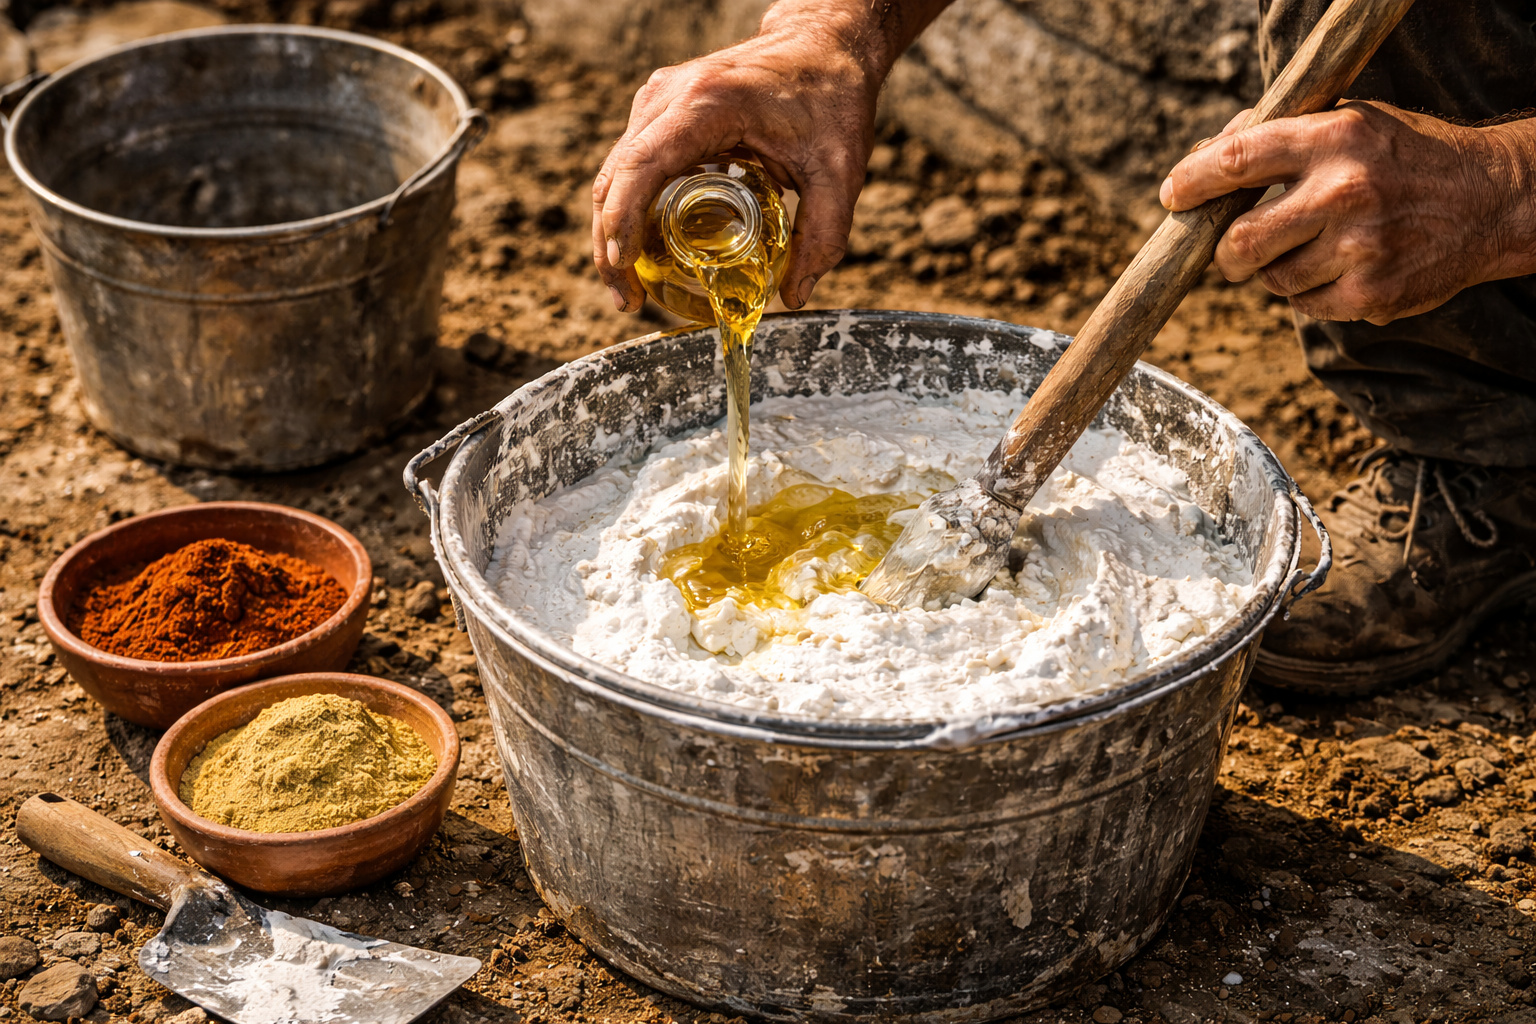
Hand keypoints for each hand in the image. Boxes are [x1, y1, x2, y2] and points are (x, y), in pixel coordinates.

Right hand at [592, 8, 885, 312]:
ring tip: (634, 286)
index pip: (643, 165)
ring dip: (614, 229)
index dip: (622, 221)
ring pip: (616, 172)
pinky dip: (630, 207)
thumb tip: (794, 296)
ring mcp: (661, 100)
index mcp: (708, 104)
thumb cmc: (832, 98)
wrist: (825, 42)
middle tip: (629, 299)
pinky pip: (632, 164)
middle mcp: (671, 96)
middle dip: (610, 243)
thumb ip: (824, 235)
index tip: (623, 268)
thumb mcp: (840, 170)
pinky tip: (645, 249)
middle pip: (616, 175)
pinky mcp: (663, 110)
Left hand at [1160, 100, 1535, 324]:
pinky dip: (1308, 292)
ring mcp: (1360, 248)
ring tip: (1311, 247)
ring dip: (1274, 271)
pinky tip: (1339, 267)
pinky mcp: (1370, 294)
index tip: (1173, 196)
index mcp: (1334, 137)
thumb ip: (1274, 135)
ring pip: (1270, 280)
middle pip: (1240, 242)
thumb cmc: (1401, 157)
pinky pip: (1303, 306)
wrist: (1490, 201)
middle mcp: (1345, 191)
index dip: (1193, 182)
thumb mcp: (1347, 121)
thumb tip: (1198, 160)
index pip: (1236, 159)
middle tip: (1232, 250)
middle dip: (1225, 252)